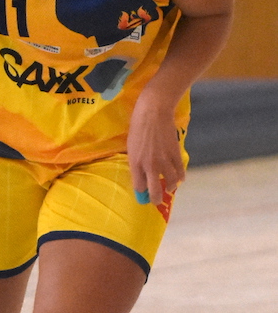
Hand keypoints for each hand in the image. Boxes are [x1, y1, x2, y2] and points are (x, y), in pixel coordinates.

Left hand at [127, 92, 185, 206]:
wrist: (154, 111)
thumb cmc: (138, 125)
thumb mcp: (131, 145)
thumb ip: (136, 160)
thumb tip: (140, 174)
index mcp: (135, 163)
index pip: (139, 187)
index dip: (141, 193)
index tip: (143, 195)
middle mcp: (149, 165)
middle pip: (154, 191)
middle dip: (155, 199)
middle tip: (156, 201)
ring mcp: (164, 161)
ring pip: (171, 183)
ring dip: (171, 187)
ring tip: (170, 187)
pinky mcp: (175, 154)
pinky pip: (180, 172)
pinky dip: (180, 177)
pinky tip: (179, 178)